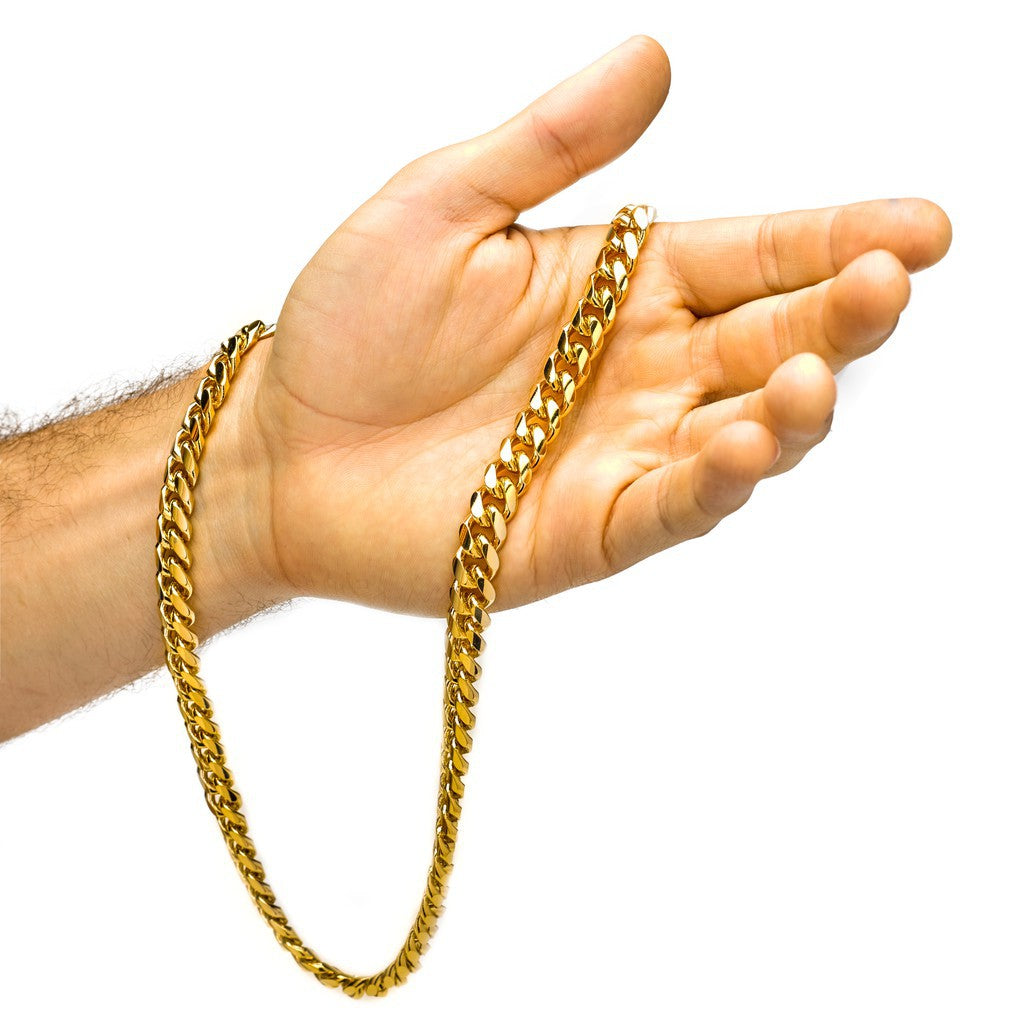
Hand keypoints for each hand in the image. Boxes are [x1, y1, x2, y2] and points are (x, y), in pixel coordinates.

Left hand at [237, 35, 950, 615]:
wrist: (282, 447)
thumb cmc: (350, 324)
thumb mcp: (443, 207)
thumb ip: (550, 145)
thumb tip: (655, 57)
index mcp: (623, 283)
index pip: (756, 254)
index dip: (838, 238)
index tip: (923, 224)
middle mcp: (643, 368)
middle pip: (772, 338)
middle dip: (841, 316)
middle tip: (887, 281)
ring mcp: (623, 452)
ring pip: (744, 432)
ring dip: (792, 408)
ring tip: (808, 373)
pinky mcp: (591, 528)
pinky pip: (674, 506)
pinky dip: (715, 481)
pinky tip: (736, 443)